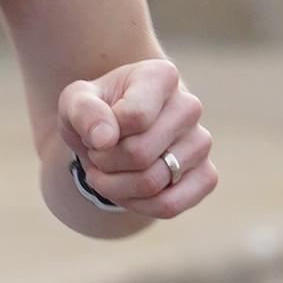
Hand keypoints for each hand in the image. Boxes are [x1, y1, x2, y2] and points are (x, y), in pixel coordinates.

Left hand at [59, 58, 215, 223]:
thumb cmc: (96, 113)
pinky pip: (170, 206)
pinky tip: (128, 191)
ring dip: (115, 187)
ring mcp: (201, 142)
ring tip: (108, 172)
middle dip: (104, 163)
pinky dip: (138, 206)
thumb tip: (105, 139)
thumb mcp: (75, 102)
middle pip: (139, 154)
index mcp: (161, 77)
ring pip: (152, 183)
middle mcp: (189, 106)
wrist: (115, 133)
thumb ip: (83, 111)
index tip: (97, 130)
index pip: (134, 117)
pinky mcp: (207, 175)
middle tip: (98, 155)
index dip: (103, 134)